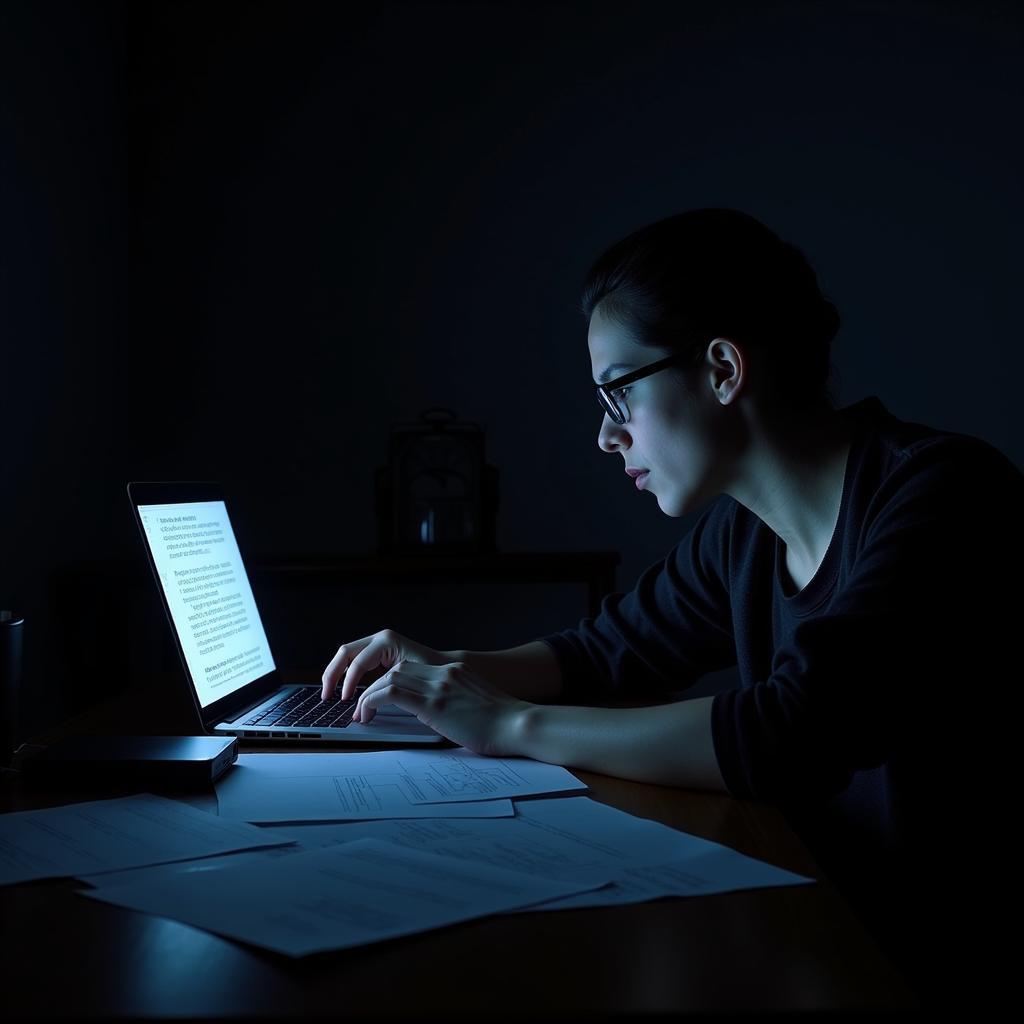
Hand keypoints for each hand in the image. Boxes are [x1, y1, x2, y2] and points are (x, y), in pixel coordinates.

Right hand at [321, 629, 449, 700]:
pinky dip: (346, 674)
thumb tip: (366, 710)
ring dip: (336, 673)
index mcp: (387, 642)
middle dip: (333, 674)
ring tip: (330, 693)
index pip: (357, 662)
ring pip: (347, 655)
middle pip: (345, 653)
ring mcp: (378, 644)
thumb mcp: (411, 679)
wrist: (448, 667)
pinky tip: (344, 689)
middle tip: (327, 695)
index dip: (348, 682)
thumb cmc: (435, 673)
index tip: (346, 700)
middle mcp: (380, 639)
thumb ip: (387, 691)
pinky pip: (355, 660)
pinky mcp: (379, 653)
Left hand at [354, 660, 529, 755]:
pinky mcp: (435, 703)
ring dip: (369, 696)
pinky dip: (373, 701)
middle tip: (363, 707)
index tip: (379, 699)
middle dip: (374, 688)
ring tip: (361, 714)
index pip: (412, 669)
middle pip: (397, 670)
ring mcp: (440, 686)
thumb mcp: (475, 704)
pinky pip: (392, 693)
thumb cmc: (503, 724)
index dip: (390, 683)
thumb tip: (437, 716)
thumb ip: (454, 701)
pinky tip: (368, 714)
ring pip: (390, 679)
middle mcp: (445, 673)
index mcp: (455, 671)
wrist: (518, 725)